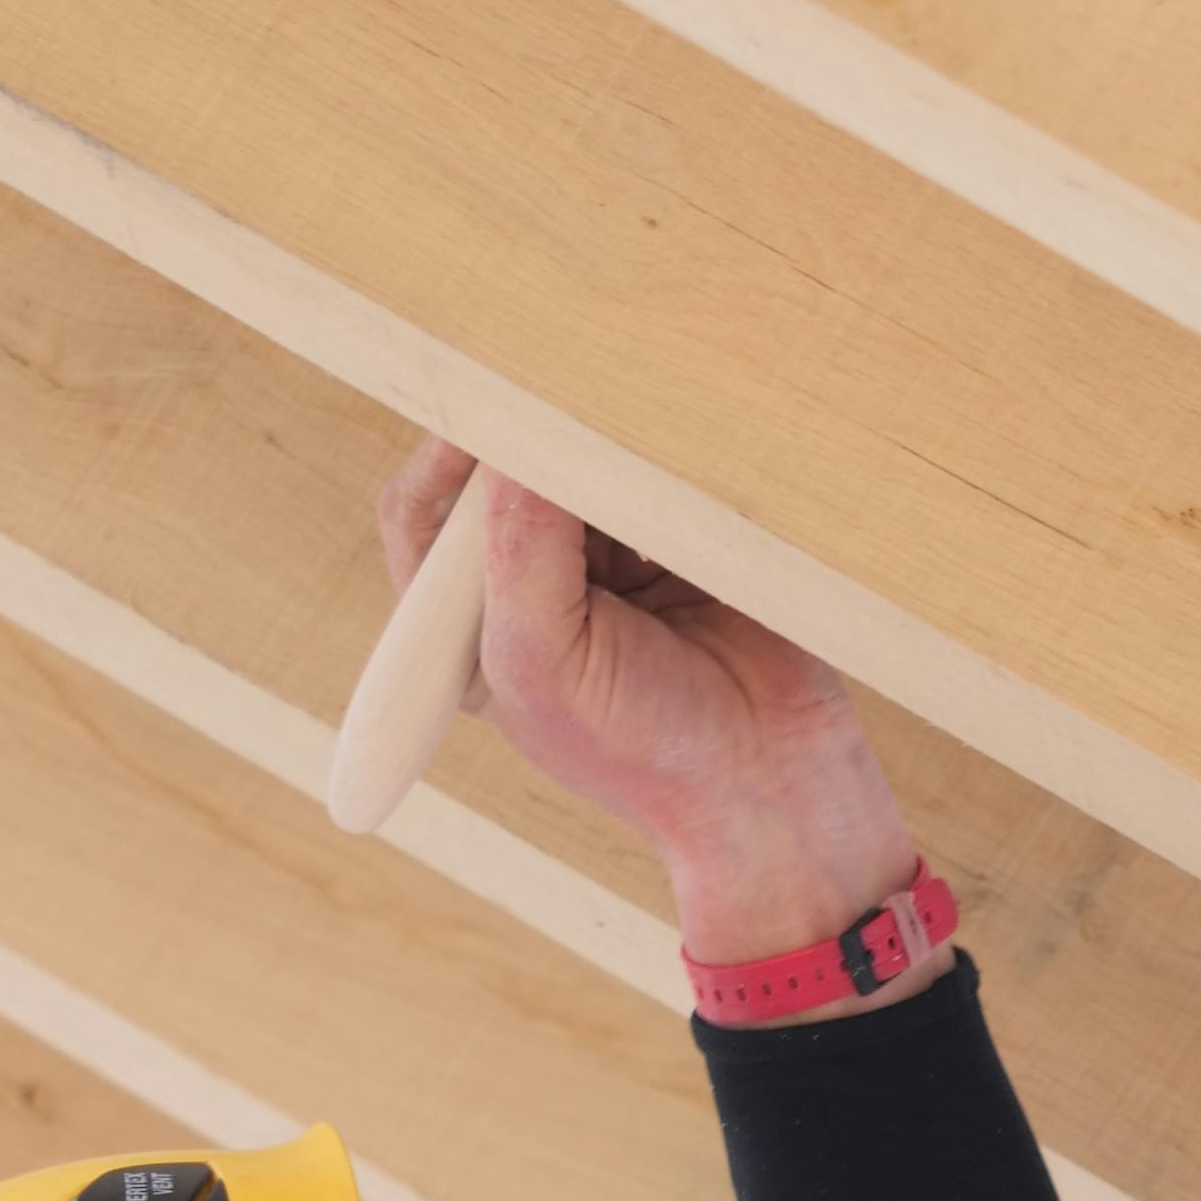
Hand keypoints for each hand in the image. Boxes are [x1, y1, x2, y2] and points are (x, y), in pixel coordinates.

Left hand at [380, 441, 926, 967]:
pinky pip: (657, 472)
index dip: (447, 462)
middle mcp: (531, 586)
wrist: (773, 786)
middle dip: (533, 442)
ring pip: (583, 463)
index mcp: (472, 628)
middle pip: (503, 474)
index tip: (494, 424)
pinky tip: (682, 471)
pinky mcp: (678, 543)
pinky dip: (665, 460)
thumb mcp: (544, 661)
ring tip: (633, 455)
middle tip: (568, 414)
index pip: (426, 515)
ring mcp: (608, 562)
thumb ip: (518, 548)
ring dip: (605, 450)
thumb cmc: (647, 753)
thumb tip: (514, 436)